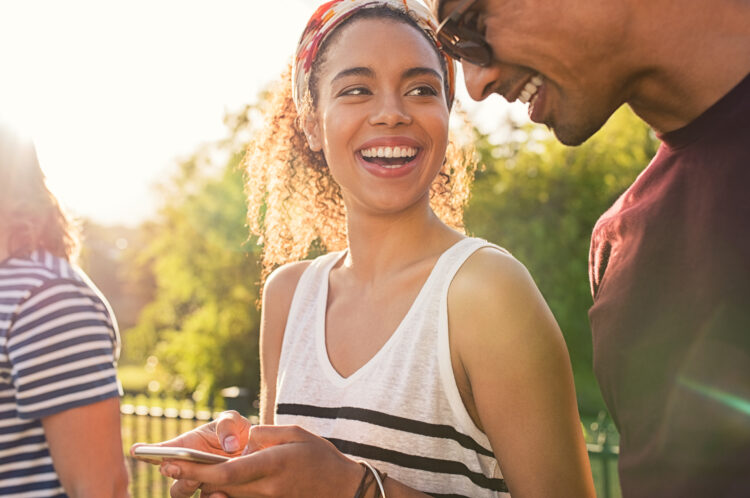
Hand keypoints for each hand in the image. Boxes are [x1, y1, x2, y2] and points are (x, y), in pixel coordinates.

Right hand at [130, 410, 250, 495]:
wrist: (255, 448)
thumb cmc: (237, 431)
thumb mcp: (232, 421)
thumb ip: (228, 426)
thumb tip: (229, 445)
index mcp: (185, 445)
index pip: (161, 450)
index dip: (146, 451)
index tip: (137, 450)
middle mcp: (187, 467)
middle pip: (170, 474)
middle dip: (170, 470)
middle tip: (172, 466)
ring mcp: (200, 482)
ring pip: (183, 491)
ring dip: (186, 485)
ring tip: (195, 479)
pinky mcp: (216, 492)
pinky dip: (213, 497)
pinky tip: (221, 493)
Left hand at [158, 425, 362, 497]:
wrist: (342, 488)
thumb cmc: (320, 456)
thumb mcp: (296, 432)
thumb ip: (266, 433)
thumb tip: (243, 438)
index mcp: (274, 464)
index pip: (229, 472)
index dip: (198, 471)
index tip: (174, 463)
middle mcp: (267, 487)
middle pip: (221, 487)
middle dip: (192, 478)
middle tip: (166, 467)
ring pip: (228, 495)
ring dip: (204, 486)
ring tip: (184, 474)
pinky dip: (224, 493)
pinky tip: (211, 486)